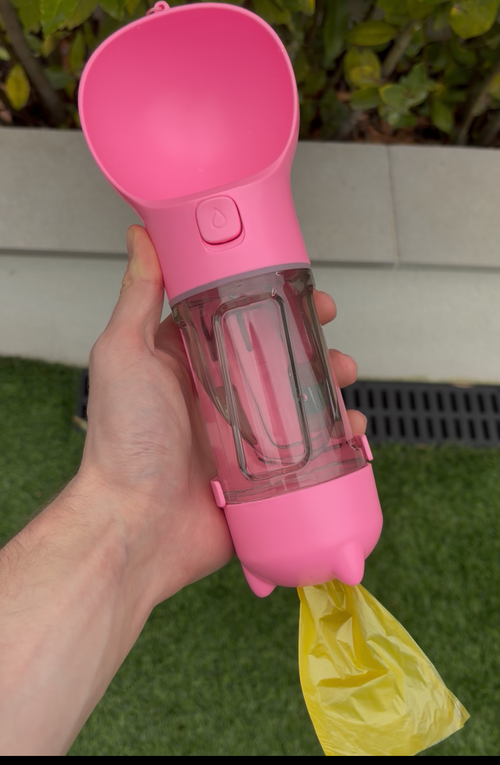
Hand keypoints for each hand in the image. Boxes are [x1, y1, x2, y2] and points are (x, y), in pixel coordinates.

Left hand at [80, 226, 366, 608]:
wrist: (134, 527)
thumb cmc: (121, 444)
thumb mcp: (124, 354)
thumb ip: (138, 296)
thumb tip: (140, 237)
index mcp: (185, 365)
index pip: (236, 321)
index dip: (270, 302)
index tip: (300, 289)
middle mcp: (214, 399)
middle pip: (275, 360)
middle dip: (311, 346)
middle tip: (330, 337)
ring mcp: (240, 439)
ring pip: (297, 404)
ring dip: (328, 389)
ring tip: (345, 383)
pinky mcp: (260, 478)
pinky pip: (306, 455)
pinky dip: (334, 442)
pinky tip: (349, 433)